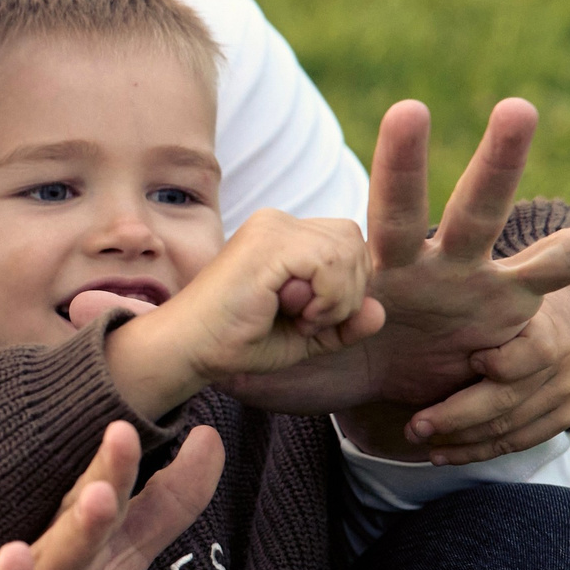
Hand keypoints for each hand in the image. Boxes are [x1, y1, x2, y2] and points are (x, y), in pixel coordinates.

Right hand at [99, 212, 384, 417]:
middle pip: (353, 241)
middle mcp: (277, 221)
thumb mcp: (308, 335)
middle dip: (347, 289)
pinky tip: (296, 313)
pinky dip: (326, 298)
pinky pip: (329, 263)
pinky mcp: (267, 245)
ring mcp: (271, 229)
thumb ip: (346, 323)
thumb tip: (379, 310)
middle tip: (306, 317)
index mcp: (284, 234)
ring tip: (299, 316)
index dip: (346, 286)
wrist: (190, 348)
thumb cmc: (239, 341)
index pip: (348, 243)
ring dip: (336, 297)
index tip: (310, 315)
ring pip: (346, 250)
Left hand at [230, 100, 569, 439]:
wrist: (371, 390)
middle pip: (416, 207)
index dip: (341, 236)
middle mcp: (414, 264)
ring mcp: (466, 277)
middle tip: (406, 107)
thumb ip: (208, 346)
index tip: (334, 216)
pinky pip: (562, 270)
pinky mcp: (508, 304)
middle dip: (410, 163)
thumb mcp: (254, 362)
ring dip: (502, 167)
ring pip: (491, 219)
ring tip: (520, 107)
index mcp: (357, 270)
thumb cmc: (310, 367)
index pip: (355, 234)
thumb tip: (127, 340)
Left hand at [345, 281, 569, 463]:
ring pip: (510, 430)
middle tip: (414, 426)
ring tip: (417, 438)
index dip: (502, 363)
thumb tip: (382, 278)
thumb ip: (453, 279)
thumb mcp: (485, 282)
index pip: (535, 352)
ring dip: (461, 440)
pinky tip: (440, 453)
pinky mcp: (558, 419)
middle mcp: (563, 364)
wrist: (555, 320)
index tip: (471, 361)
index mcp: (547, 326)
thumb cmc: (498, 298)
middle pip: (511, 401)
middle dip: (459, 416)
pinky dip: (476, 452)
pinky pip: (516, 444)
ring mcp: (564, 395)